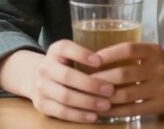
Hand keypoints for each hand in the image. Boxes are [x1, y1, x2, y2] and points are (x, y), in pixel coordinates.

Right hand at [0, 41, 115, 123]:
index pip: (66, 48)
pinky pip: (61, 112)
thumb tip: (126, 61)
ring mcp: (41, 87)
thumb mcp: (73, 53)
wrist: (36, 78)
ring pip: (65, 96)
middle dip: (91, 84)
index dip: (82, 54)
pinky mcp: (41, 105)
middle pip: (67, 76)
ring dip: (87, 102)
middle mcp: (45, 67)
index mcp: (56, 50)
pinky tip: (94, 116)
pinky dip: (78, 115)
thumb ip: (90, 55)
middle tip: (111, 89)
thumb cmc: (67, 64)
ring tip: (106, 105)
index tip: (100, 61)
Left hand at [92, 43, 163, 116]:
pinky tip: (103, 110)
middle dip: (99, 80)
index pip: (128, 49)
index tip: (90, 60)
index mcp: (154, 51)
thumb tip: (96, 60)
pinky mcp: (161, 104)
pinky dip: (115, 110)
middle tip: (82, 83)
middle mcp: (159, 68)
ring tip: (88, 98)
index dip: (107, 54)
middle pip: (123, 74)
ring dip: (104, 98)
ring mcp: (161, 87)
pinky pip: (133, 109)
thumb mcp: (153, 52)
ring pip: (126, 94)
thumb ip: (132, 55)